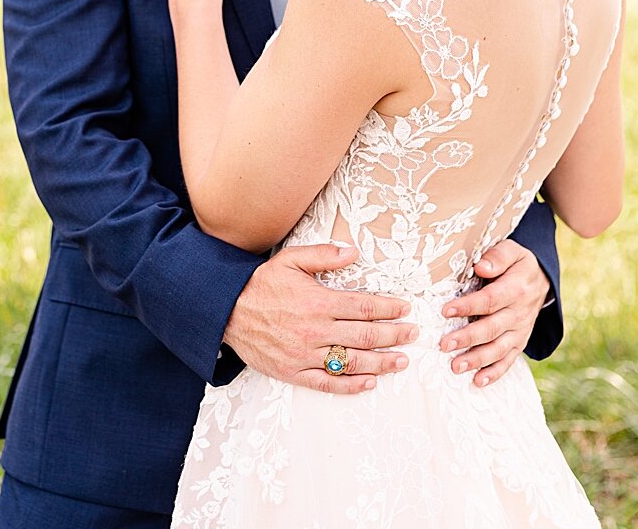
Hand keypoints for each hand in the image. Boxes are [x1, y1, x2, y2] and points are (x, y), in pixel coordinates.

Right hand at [222, 243, 416, 394]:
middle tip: (412, 335)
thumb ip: (323, 255)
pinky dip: (352, 386)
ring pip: (353, 362)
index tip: (405, 309)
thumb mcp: (289, 260)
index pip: (364, 307)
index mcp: (317, 302)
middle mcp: (315, 331)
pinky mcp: (294, 372)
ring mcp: (305, 354)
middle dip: (394, 335)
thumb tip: (354, 251)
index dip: (389, 309)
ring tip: (401, 361)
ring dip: (382, 363)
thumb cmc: (259, 285)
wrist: (225, 311)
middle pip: (366, 336)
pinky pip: (328, 383)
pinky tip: (370, 383)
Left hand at [439, 239, 547, 386]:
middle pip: (492, 328)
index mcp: (517, 289)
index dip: (469, 306)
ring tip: (455, 367)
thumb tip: (481, 266)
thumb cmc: (516, 263)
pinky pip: (509, 359)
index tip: (446, 311)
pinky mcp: (519, 342)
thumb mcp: (512, 251)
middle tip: (444, 344)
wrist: (540, 280)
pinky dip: (495, 372)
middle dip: (468, 338)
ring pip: (499, 348)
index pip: (491, 300)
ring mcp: (520, 330)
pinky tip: (477, 382)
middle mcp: (520, 313)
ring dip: (477, 359)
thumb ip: (498, 256)